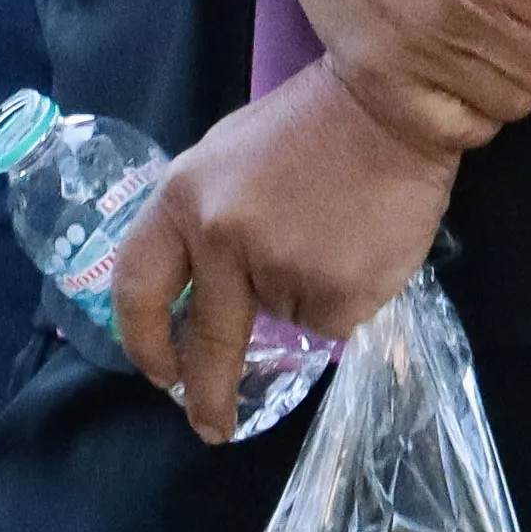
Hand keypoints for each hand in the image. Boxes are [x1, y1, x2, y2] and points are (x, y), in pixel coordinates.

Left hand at [103, 65, 457, 439]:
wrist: (393, 104)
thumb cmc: (310, 124)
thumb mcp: (229, 159)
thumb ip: (205, 222)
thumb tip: (201, 291)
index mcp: (183, 199)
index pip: (137, 287)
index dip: (143, 340)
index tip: (159, 374)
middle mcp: (220, 238)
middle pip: (208, 341)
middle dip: (208, 395)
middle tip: (212, 426)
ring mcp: (278, 269)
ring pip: (286, 320)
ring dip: (306, 297)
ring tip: (337, 236)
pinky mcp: (334, 293)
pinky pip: (332, 320)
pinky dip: (347, 297)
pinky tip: (362, 249)